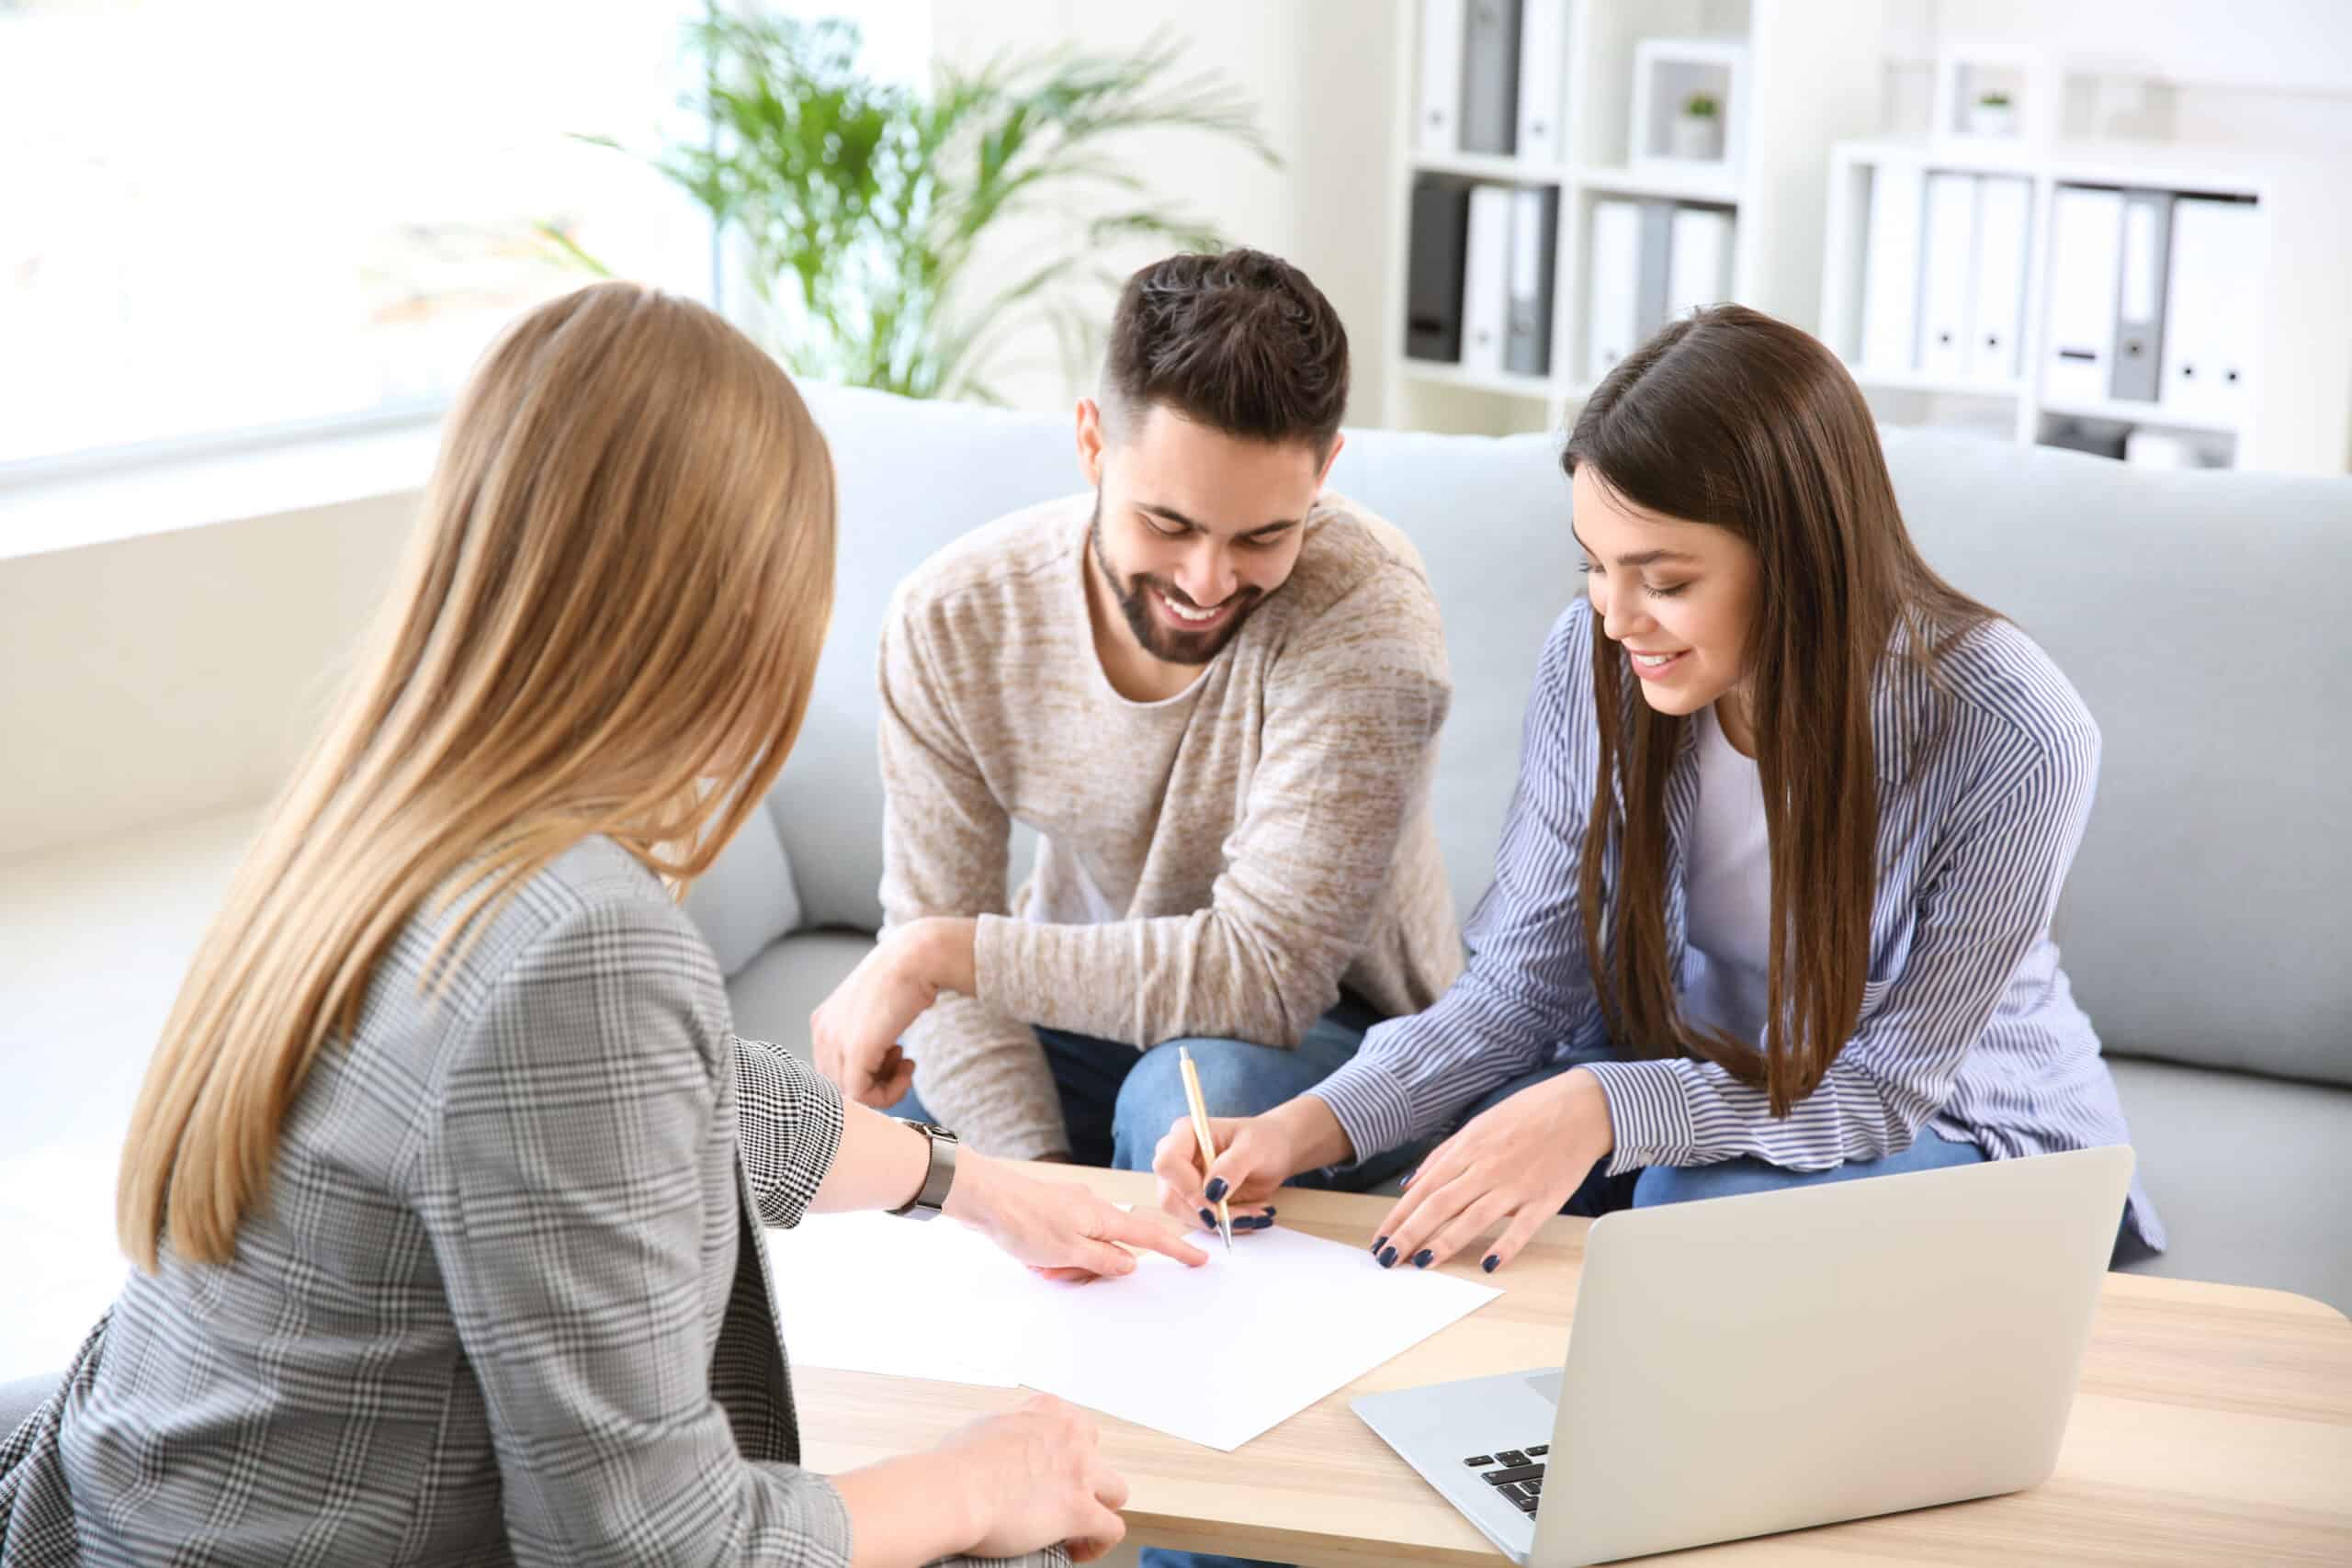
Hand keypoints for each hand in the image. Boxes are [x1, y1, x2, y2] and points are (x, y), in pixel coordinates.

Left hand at [810, 928, 943, 1106]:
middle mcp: (822, 1032)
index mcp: (822, 1022)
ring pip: (851, 1095)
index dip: (866, 1072)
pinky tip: (908, 1069)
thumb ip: (867, 1036)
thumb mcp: (875, 1011)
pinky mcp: (855, 1051)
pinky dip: (889, 1094)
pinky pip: (863, 1096)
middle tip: (902, 1063)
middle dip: (874, 1082)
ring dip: (885, 1090)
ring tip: (907, 1066)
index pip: (833, 1070)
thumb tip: (877, 1066)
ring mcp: (835, 1041)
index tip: (893, 1057)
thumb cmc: (905, 978)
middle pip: (840, 1084)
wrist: (916, 957)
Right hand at [933, 1394, 1128, 1562]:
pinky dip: (1098, 1543)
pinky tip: (1074, 1550)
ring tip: (1074, 1530)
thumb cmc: (956, 1465)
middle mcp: (1068, 1434)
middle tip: (1058, 1500)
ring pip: (1116, 1491)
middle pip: (1097, 1454)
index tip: (1049, 1473)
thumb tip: (999, 1449)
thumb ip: (1005, 1432)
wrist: (953, 1490)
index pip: (1073, 1424)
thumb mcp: (983, 1427)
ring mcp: (1079, 1470)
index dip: (1064, 1453)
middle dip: (1084, 1478)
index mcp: (1045, 1411)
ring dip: (1100, 1509)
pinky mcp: (1080, 1509)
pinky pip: (1112, 1529)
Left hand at [950, 1155, 1207, 1281]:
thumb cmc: (1023, 1221)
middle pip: (1110, 1249)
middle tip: (1060, 1272)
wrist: (982, 1197)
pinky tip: (1031, 1258)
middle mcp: (1092, 1209)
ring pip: (1083, 1251)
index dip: (1176, 1250)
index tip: (1199, 1259)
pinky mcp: (1052, 1215)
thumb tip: (1131, 1263)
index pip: (1150, 1236)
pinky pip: (1064, 1245)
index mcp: (1103, 1217)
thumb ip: (1104, 1260)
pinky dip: (1052, 1258)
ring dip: (1065, 1266)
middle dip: (1089, 1269)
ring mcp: (1071, 1210)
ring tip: (1039, 1264)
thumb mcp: (1069, 1251)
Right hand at [1149, 1102, 1323, 1234]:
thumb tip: (1212, 1192)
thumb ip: (1232, 1166)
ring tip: (1255, 1214)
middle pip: (1171, 1195)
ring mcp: (1181, 1182)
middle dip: (1209, 1212)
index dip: (1186, 1187)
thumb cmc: (1264, 1139)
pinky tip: (1250, 1214)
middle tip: (1246, 1216)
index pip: (1168, 1163)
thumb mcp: (1254, 1147)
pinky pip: (1200, 1221)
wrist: (1276, 1151)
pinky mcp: (1193, 1201)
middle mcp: (1177, 1158)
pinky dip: (1227, 1224)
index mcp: (1185, 1133)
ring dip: (1221, 1221)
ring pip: (1184, 1214)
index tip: (1215, 1203)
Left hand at [1370, 1068, 1612, 1273]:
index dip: (1398, 1216)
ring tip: (1422, 1263)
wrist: (1580, 1108)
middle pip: (1440, 1204)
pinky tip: (1487, 1263)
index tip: (1380, 1240)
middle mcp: (1487, 1167)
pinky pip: (1522, 1227)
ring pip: (1473, 1217)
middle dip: (1410, 1233)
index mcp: (1468, 1148)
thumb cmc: (1526, 1116)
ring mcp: (1516, 1184)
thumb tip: (1408, 1184)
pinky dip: (1505, 1246)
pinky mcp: (1545, 1199)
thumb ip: (1442, 1156)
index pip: (1423, 1188)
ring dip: (1445, 1242)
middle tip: (1388, 1258)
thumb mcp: (1477, 1125)